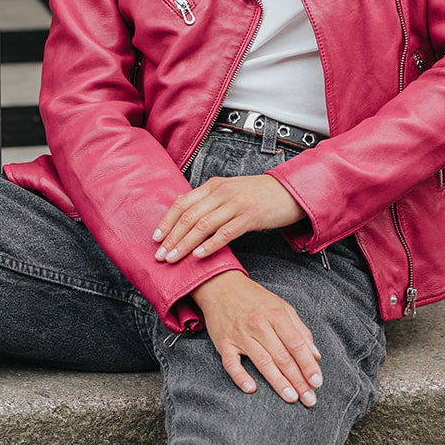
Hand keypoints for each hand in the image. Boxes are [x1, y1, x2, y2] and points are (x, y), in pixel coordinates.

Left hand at [152, 173, 304, 263]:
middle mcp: (221, 192)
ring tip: (174, 258)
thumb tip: (186, 222)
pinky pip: (226, 232)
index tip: (155, 238)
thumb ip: (209, 204)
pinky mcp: (250, 216)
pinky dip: (210, 245)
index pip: (182, 203)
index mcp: (213, 186)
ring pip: (203, 225)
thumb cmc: (258, 196)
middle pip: (189, 216)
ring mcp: (236, 203)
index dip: (166, 221)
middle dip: (171, 237)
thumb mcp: (229, 194)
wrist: (288, 191)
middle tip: (160, 255)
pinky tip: (200, 255)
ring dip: (185, 244)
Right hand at [190, 270, 321, 404]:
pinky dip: (240, 376)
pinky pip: (231, 363)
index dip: (308, 365)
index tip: (317, 382)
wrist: (221, 286)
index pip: (296, 344)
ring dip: (278, 382)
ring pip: (262, 362)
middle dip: (298, 380)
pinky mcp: (224, 343)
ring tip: (291, 397)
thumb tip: (315, 354)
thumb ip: (300, 330)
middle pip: (282, 357)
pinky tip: (251, 389)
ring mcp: (240, 335)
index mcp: (276, 315)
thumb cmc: (254, 298)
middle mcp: (259, 326)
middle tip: (309, 398)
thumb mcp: (281, 306)